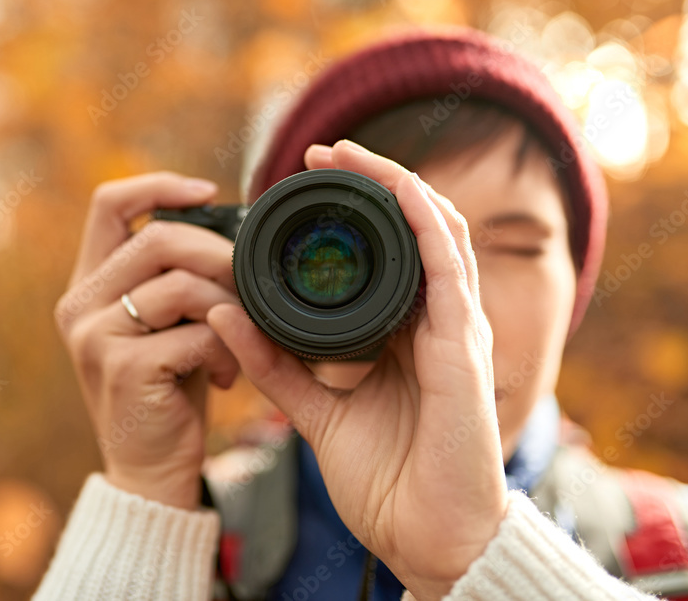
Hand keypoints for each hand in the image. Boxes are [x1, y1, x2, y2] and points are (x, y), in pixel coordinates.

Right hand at [55, 172, 239, 509]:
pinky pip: (198, 331)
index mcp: (87, 285)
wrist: (149, 472)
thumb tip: (228, 226)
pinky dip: (227, 348)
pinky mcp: (125, 367)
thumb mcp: (161, 326)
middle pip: (158, 237)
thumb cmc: (167, 391)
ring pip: (182, 283)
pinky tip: (229, 375)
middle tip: (249, 283)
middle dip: (219, 253)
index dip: (160, 185)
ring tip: (239, 340)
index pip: (108, 203)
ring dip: (228, 306)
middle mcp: (80, 305)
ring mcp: (96, 336)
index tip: (210, 192)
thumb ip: (173, 279)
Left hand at [208, 141, 507, 599]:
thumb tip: (225, 314)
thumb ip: (275, 363)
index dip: (354, 209)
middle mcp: (435, 321)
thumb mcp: (314, 408)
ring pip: (436, 229)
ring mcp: (455, 328)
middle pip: (413, 227)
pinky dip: (423, 220)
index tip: (301, 182)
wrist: (427, 535)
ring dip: (394, 183)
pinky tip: (395, 188)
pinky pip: (448, 266)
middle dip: (371, 180)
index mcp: (405, 334)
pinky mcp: (463, 344)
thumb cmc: (386, 478)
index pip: (387, 252)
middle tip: (319, 151)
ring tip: (347, 154)